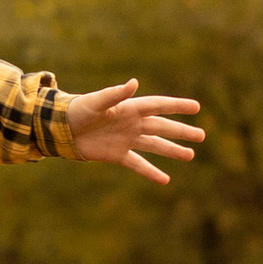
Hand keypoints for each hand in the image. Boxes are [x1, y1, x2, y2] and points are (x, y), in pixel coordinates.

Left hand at [62, 80, 205, 185]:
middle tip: (202, 135)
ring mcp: (127, 139)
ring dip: (172, 150)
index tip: (196, 107)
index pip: (159, 106)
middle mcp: (132, 123)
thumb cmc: (77, 110)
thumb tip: (134, 83)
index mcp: (130, 108)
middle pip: (162, 127)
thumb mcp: (96, 102)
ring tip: (191, 155)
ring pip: (155, 145)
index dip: (178, 106)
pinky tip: (165, 180)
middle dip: (182, 131)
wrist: (60, 129)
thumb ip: (115, 95)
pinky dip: (151, 172)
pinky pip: (138, 164)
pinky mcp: (118, 154)